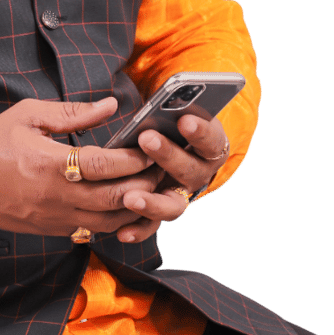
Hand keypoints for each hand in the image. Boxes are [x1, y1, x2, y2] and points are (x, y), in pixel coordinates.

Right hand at [0, 96, 162, 237]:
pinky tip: (126, 206)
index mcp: (51, 164)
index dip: (133, 158)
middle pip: (115, 198)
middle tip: (160, 169)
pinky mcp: (54, 230)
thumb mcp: (30, 115)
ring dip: (135, 207)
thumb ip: (73, 112)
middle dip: (144, 184)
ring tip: (150, 188)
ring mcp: (56, 218)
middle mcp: (57, 196)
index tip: (150, 147)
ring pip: (110, 222)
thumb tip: (110, 106)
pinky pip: (94, 231)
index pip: (105, 164)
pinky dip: (116, 221)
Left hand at [116, 115, 229, 242]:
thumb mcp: (175, 109)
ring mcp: (180, 194)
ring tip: (131, 198)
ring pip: (173, 205)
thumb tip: (135, 101)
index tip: (185, 120)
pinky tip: (122, 233)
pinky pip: (152, 225)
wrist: (168, 141)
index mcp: (209, 145)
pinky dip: (138, 230)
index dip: (200, 132)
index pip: (211, 140)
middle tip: (146, 138)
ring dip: (153, 203)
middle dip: (168, 156)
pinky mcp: (161, 210)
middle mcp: (199, 173)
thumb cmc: (169, 120)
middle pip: (190, 172)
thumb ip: (167, 107)